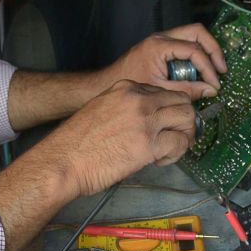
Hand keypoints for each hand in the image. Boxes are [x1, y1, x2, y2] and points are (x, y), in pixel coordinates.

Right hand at [39, 79, 196, 199]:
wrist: (63, 162)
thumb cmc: (77, 143)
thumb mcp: (101, 109)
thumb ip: (126, 108)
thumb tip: (148, 119)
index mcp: (126, 88)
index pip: (165, 92)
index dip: (170, 110)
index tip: (165, 125)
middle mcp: (138, 99)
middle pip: (182, 101)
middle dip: (184, 121)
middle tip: (176, 138)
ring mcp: (145, 120)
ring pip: (187, 119)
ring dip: (184, 135)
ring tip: (169, 150)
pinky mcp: (148, 144)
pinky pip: (180, 143)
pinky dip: (176, 153)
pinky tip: (160, 161)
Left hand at [101, 23, 227, 99]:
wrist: (107, 83)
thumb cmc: (130, 86)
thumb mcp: (161, 90)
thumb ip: (187, 90)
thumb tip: (211, 90)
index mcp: (160, 45)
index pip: (194, 50)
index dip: (208, 67)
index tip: (214, 83)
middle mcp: (162, 37)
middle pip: (198, 32)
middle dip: (213, 50)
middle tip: (221, 69)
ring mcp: (162, 38)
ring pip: (193, 34)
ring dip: (206, 50)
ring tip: (214, 69)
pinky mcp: (162, 45)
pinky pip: (185, 43)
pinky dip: (196, 54)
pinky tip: (200, 71)